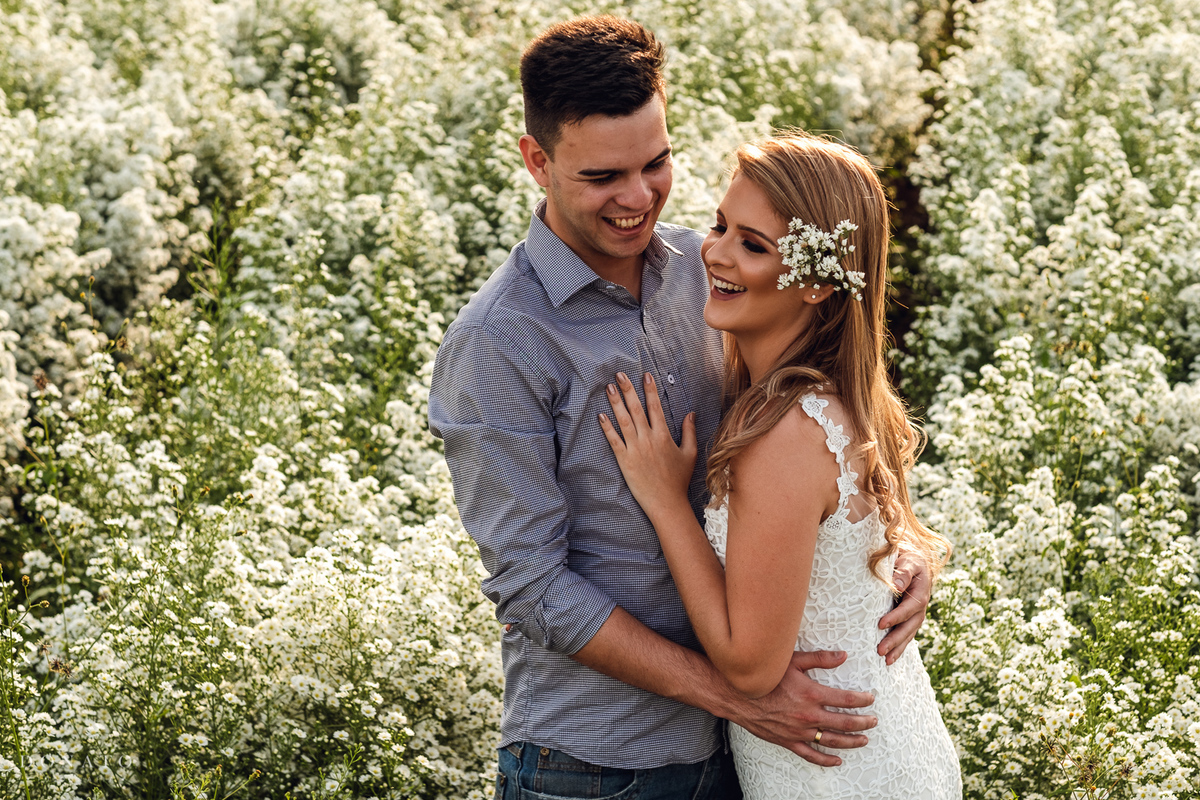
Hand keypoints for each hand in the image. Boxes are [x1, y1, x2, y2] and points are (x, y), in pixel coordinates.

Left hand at [598, 372, 696, 519]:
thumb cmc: (678, 480)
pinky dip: (607, 427)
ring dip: (615, 403)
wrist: (666, 503)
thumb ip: (689, 432)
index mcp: (664, 436)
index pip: (655, 407)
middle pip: (636, 409)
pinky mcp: (624, 461)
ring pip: (623, 421)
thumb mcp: (689, 454)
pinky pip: (613, 440)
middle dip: (628, 390)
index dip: (650, 390)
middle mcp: (648, 439)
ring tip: (609, 388)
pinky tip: (600, 415)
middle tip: (619, 374)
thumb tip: (691, 413)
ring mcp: (635, 449)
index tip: (645, 376)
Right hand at [724, 650, 875, 766]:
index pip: (846, 700)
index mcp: (812, 694)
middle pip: (844, 723)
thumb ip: (820, 659)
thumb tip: (843, 655)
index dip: (862, 700)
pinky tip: (837, 760)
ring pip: (832, 741)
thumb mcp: (793, 661)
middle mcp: (809, 716)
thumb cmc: (766, 676)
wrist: (738, 695)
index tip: (871, 698)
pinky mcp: (788, 741)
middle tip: (874, 721)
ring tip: (864, 740)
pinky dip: (826, 760)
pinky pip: (810, 755)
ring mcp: (799, 731)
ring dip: (851, 742)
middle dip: (863, 723)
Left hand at [877, 547, 930, 664]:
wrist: (915, 561)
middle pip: (909, 626)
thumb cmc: (908, 558)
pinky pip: (906, 635)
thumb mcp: (908, 560)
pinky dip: (899, 647)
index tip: (880, 624)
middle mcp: (920, 606)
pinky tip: (889, 659)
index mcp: (920, 592)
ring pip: (909, 634)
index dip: (895, 617)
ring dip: (898, 648)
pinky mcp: (909, 619)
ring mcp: (916, 614)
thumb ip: (903, 572)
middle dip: (896, 640)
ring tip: (885, 661)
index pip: (908, 608)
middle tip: (880, 651)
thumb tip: (895, 585)